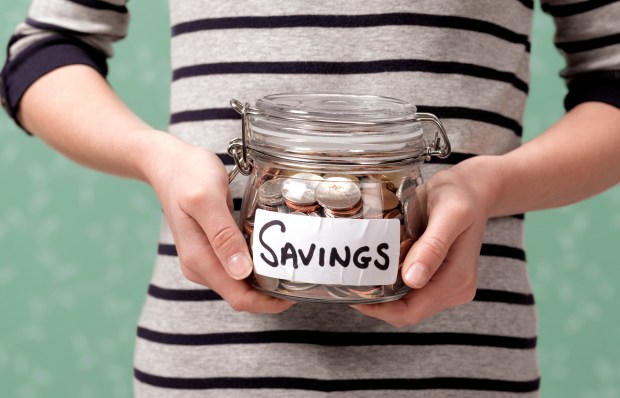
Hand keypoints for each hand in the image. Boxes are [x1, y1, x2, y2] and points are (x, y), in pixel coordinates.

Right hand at [142, 132, 293, 313]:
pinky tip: (274, 253)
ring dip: (266, 280)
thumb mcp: (206, 198)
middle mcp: (201, 266)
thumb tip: (241, 272)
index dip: (268, 302)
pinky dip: (257, 265)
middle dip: (271, 294)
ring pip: (241, 283)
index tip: (296, 293)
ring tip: (293, 266)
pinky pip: (238, 267)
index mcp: (199, 260)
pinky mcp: (212, 249)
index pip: (239, 298)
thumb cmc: (187, 174)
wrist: (168, 163)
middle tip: (302, 276)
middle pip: (242, 295)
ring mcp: (205, 259)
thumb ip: (223, 235)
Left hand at [353, 158, 494, 326]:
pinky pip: (409, 290)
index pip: (412, 311)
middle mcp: (455, 289)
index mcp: (457, 279)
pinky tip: (377, 268)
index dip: (380, 309)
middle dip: (377, 302)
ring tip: (360, 274)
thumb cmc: (460, 196)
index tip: (352, 294)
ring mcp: (447, 286)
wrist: (472, 189)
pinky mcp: (439, 277)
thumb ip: (433, 246)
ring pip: (406, 303)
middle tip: (350, 282)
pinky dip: (391, 283)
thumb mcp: (449, 213)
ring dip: (383, 293)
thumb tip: (413, 280)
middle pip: (407, 311)